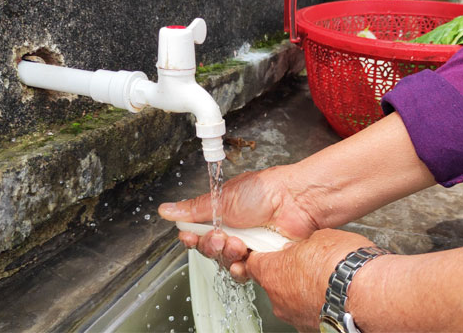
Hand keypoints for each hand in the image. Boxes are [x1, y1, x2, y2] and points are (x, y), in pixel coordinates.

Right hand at [158, 166, 320, 276]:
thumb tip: (167, 209)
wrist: (296, 201)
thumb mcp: (222, 198)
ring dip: (227, 254)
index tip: (189, 236)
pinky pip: (245, 272)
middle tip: (220, 237)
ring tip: (238, 243)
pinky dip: (242, 268)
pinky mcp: (263, 258)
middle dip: (211, 245)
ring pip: (225, 261)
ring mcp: (250, 244)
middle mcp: (236, 229)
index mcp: (224, 212)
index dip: (192, 236)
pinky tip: (245, 258)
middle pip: (210, 249)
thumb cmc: (265, 191)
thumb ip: (194, 209)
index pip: (199, 231)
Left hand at [246, 228, 375, 331]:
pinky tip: (335, 296)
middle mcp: (278, 300)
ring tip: (327, 280)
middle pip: (273, 284)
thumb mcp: (322, 237)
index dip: (264, 255)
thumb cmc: (344, 264)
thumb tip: (306, 247)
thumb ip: (305, 245)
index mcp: (273, 271)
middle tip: (309, 264)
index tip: (273, 251)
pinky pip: (309, 314)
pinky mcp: (314, 330)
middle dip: (289, 274)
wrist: (367, 293)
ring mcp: (295, 318)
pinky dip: (319, 306)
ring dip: (304, 291)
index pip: (254, 263)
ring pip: (292, 301)